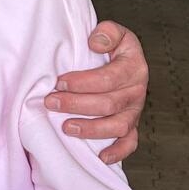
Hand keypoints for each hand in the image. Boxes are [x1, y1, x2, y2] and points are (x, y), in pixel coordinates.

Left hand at [46, 20, 147, 162]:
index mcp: (134, 66)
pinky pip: (130, 143)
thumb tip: (95, 43)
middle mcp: (138, 90)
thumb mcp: (114, 32)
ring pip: (118, 125)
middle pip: (109, 103)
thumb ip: (107, 32)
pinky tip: (100, 157)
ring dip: (91, 129)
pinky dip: (117, 152)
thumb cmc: (111, 48)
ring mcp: (135, 110)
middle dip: (76, 104)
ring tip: (66, 127)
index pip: (109, 78)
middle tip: (51, 102)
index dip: (83, 82)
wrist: (121, 61)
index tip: (59, 82)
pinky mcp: (132, 126)